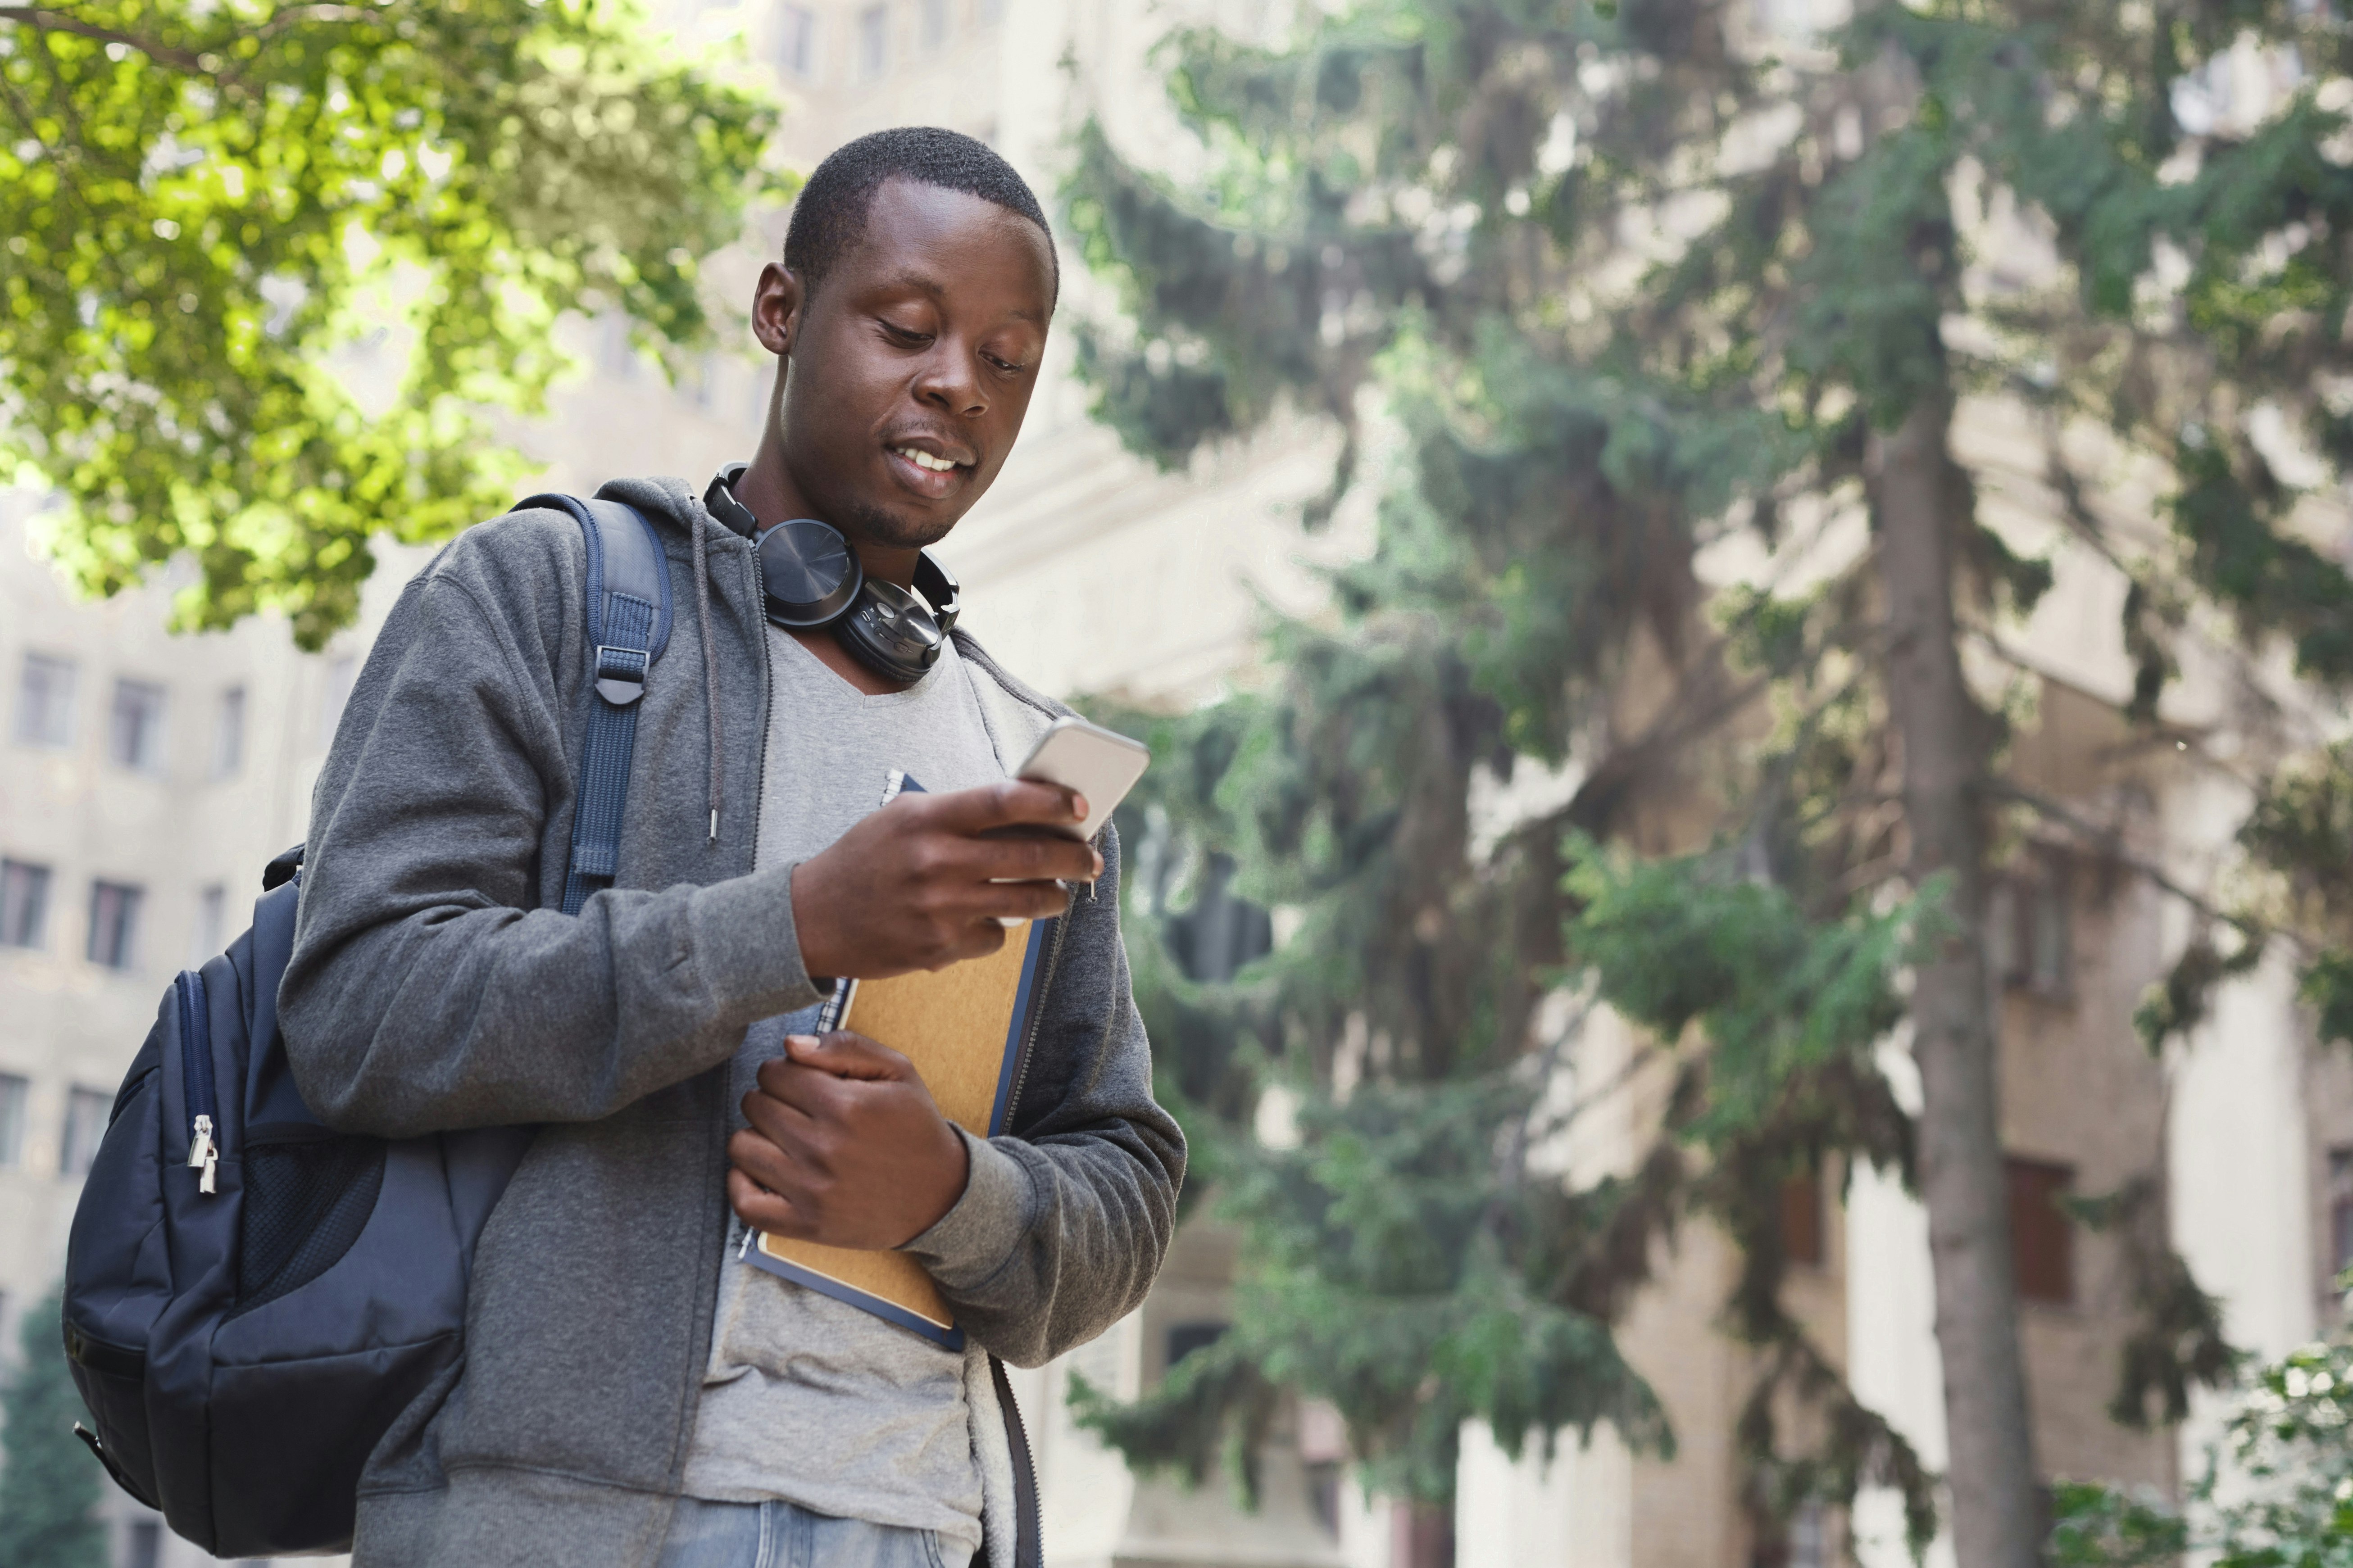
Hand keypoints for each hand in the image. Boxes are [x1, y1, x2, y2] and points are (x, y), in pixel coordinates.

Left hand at [727, 1031, 970, 1250]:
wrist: (940, 1195)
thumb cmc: (915, 1128)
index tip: (797, 1080)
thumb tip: (790, 1045)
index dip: (782, 1070)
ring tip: (780, 1137)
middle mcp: (823, 1147)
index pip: (775, 1072)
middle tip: (793, 1107)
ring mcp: (811, 1189)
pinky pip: (745, 1202)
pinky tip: (761, 1170)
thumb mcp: (898, 1072)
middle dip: (769, 1098)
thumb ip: (845, 1047)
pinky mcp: (805, 1224)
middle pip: (755, 1105)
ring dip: (755, 1135)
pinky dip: (741, 1182)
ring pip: (742, 1146)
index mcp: (846, 1106)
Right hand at [790, 779, 1103, 979]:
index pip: (1005, 801)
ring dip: (1053, 897)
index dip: (1051, 803)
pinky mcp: (940, 948)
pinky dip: (998, 928)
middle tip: (1090, 861)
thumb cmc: (866, 858)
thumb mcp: (904, 817)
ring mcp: (940, 909)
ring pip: (1026, 904)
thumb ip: (960, 811)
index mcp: (928, 819)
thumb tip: (1031, 811)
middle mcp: (936, 862)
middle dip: (1074, 859)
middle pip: (1031, 857)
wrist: (812, 919)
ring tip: (1059, 891)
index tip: (1081, 808)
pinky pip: (996, 937)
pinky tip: (983, 918)